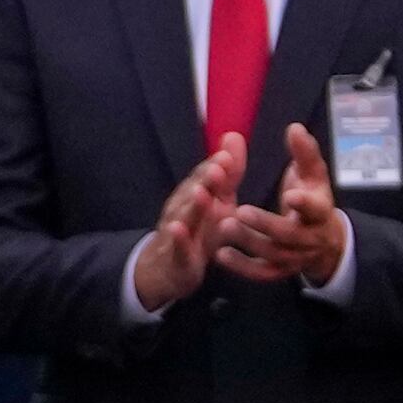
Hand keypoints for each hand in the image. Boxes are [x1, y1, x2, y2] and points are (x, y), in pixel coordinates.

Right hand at [131, 134, 247, 309]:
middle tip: (219, 169)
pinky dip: (177, 238)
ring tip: (201, 193)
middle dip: (206, 180)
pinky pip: (177, 247)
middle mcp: (183, 207)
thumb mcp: (219, 201)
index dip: (216, 166)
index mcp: (196, 192)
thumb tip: (234, 134)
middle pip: (194, 192)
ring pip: (184, 216)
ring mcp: (178, 231)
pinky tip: (178, 229)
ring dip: (193, 205)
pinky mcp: (177, 257)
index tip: (228, 155)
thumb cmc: (200, 228)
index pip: (205, 175)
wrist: (168, 267)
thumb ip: (230, 172)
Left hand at [217, 122, 350, 286]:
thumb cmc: (312, 198)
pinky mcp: (279, 271)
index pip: (316, 208)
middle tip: (241, 211)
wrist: (323, 241)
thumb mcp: (313, 175)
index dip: (305, 203)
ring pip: (272, 254)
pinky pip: (261, 273)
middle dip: (266, 224)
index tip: (290, 195)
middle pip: (289, 235)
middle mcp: (310, 238)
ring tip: (223, 225)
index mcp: (320, 211)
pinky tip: (220, 254)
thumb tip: (295, 128)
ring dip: (248, 242)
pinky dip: (241, 266)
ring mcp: (295, 258)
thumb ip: (304, 153)